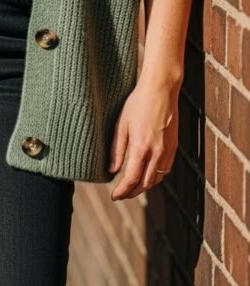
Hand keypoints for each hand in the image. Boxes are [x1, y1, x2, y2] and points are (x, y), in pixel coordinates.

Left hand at [108, 80, 178, 199]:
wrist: (161, 89)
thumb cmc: (138, 103)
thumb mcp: (121, 124)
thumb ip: (117, 149)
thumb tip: (112, 170)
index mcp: (141, 148)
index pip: (132, 179)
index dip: (122, 191)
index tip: (114, 196)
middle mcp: (157, 153)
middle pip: (146, 184)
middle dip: (133, 192)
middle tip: (122, 195)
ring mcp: (168, 150)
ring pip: (157, 179)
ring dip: (145, 186)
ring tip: (133, 187)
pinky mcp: (174, 146)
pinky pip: (166, 169)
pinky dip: (156, 176)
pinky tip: (148, 174)